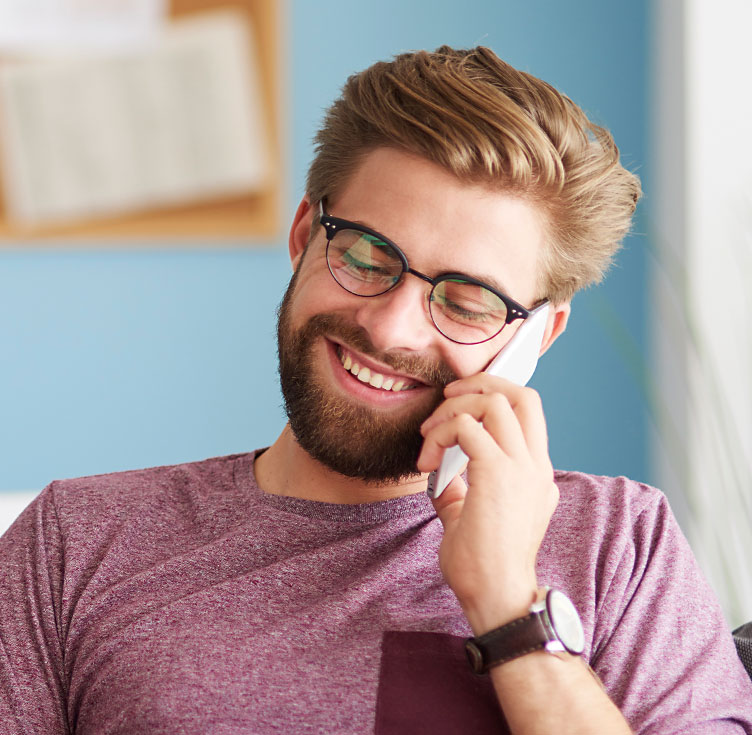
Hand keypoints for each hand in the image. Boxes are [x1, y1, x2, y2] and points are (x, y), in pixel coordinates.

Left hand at [417, 374, 558, 634]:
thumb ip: (460, 487)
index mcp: (535, 472)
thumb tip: (438, 470)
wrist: (497, 597)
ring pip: (494, 402)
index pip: (527, 411)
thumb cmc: (484, 565)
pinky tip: (426, 461)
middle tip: (447, 399)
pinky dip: (441, 434)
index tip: (459, 404)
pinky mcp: (498, 473)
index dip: (494, 394)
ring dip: (454, 409)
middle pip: (521, 394)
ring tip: (429, 434)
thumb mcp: (472, 514)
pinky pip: (467, 427)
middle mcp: (535, 464)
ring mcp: (521, 467)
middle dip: (480, 384)